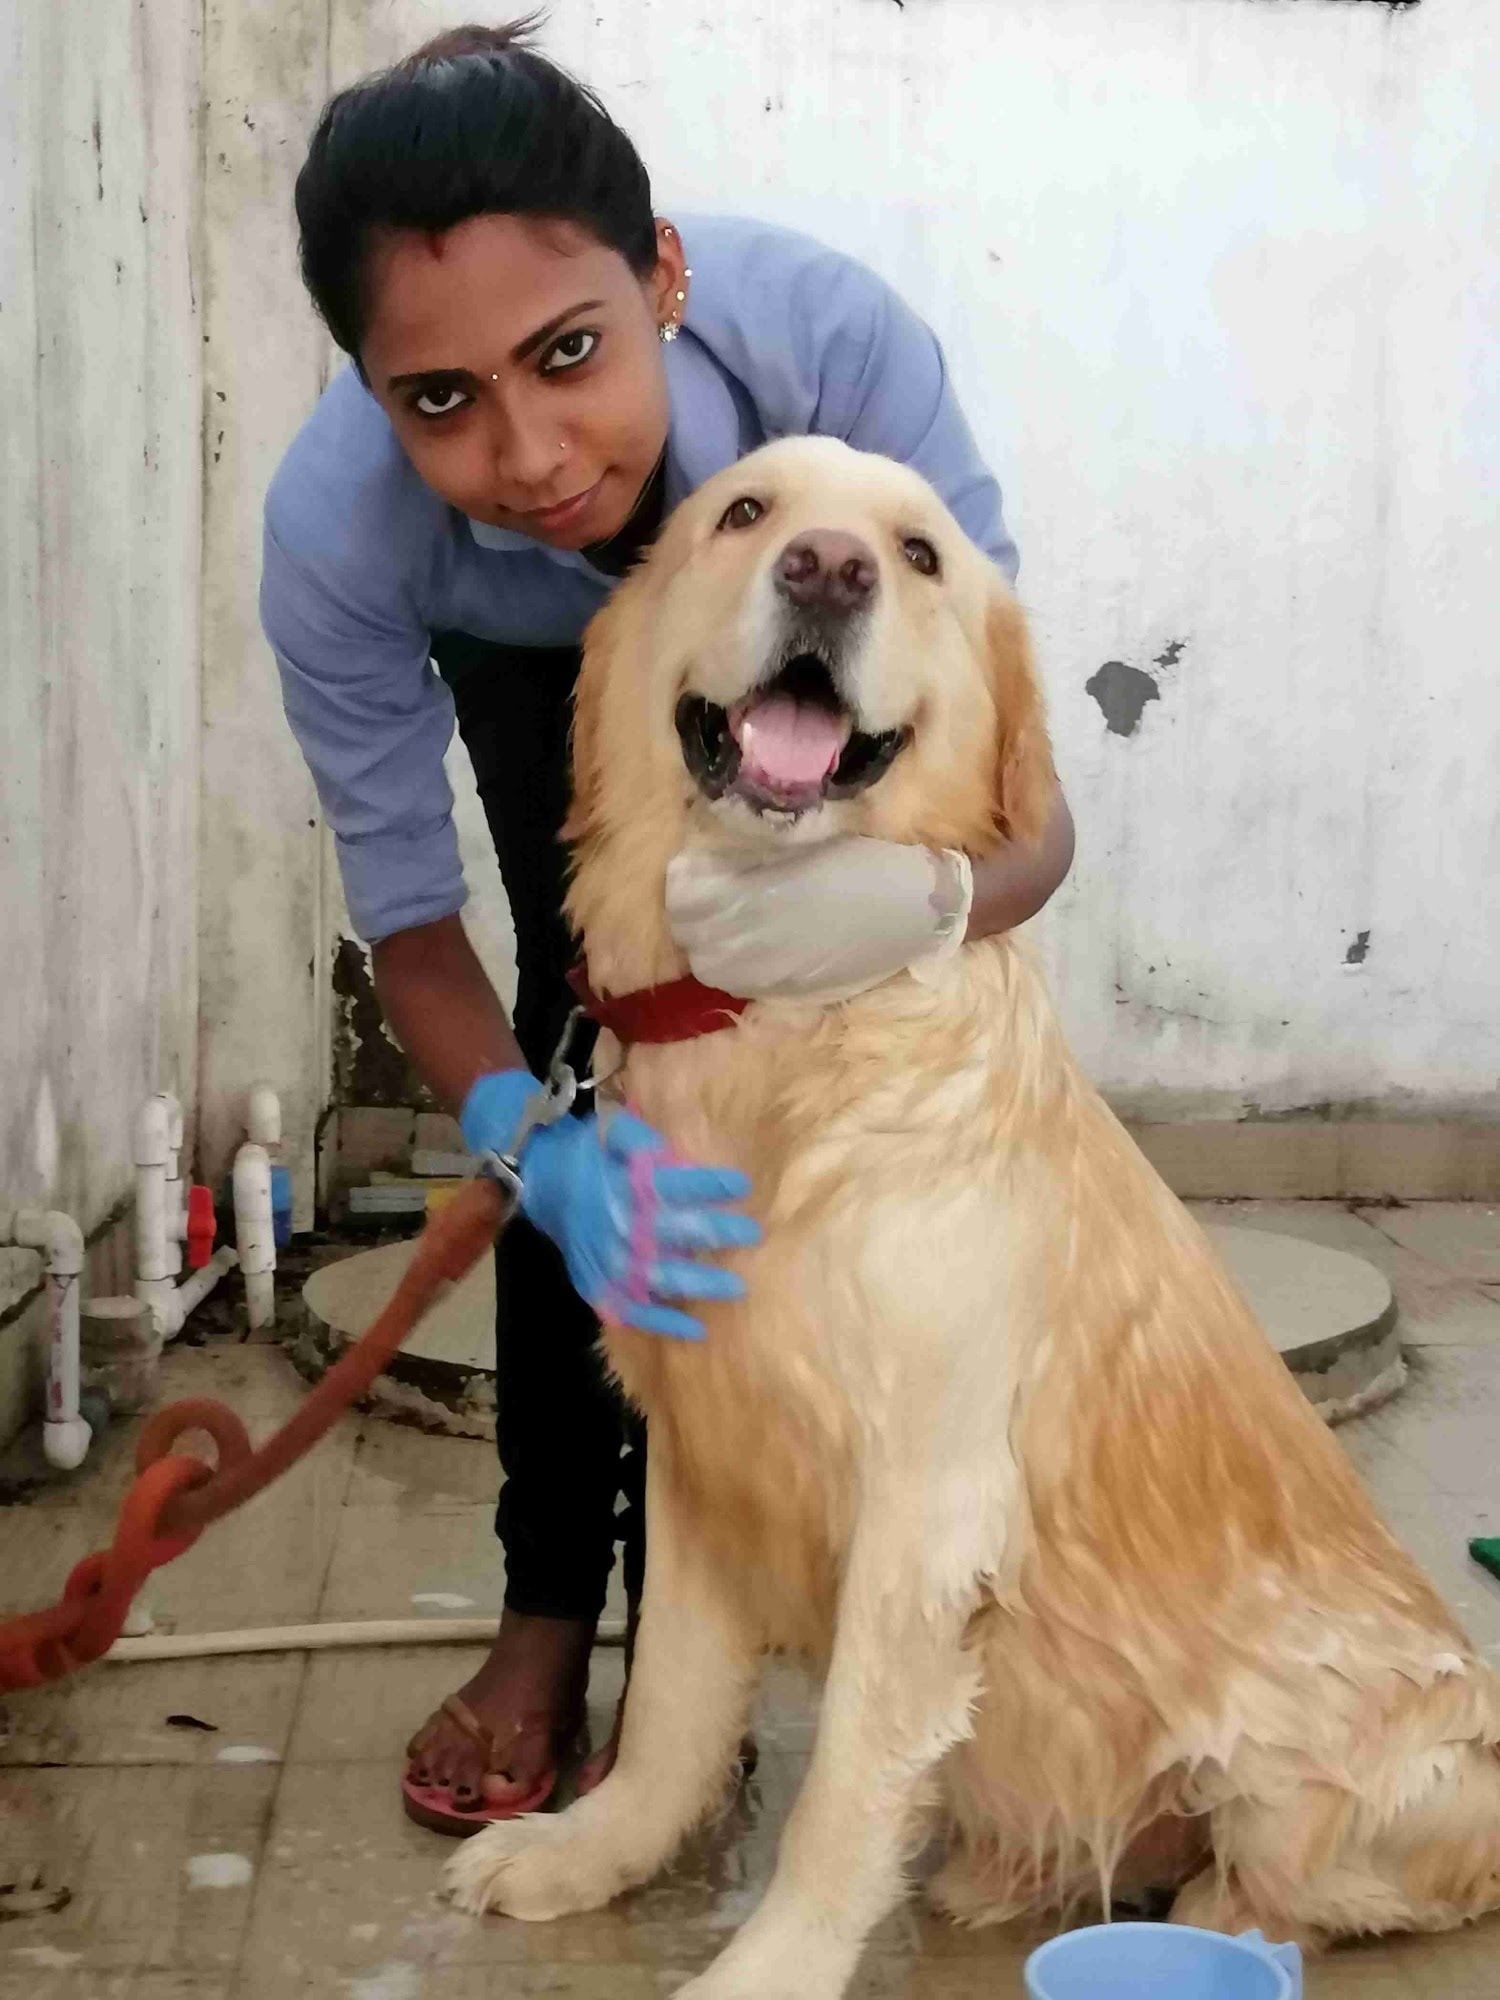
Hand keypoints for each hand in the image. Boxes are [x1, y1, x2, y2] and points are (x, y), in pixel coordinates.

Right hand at [461, 1071, 758, 1339]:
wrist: (540, 1185)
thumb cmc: (584, 1154)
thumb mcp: (608, 1130)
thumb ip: (639, 1138)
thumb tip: (673, 1153)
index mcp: (624, 1186)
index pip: (675, 1186)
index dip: (711, 1185)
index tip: (743, 1185)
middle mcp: (620, 1227)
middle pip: (677, 1232)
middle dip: (719, 1232)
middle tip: (754, 1234)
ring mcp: (611, 1264)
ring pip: (662, 1278)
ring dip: (702, 1283)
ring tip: (738, 1286)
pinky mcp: (601, 1288)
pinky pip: (635, 1312)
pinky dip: (664, 1324)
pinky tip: (696, 1330)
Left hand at [665, 836, 972, 1003]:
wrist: (916, 911)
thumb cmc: (866, 866)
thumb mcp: (804, 848)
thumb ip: (754, 860)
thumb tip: (716, 864)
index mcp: (756, 897)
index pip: (685, 900)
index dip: (684, 884)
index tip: (695, 869)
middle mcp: (755, 942)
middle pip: (691, 938)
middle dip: (691, 916)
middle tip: (706, 896)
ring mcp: (770, 974)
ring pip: (710, 967)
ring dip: (708, 945)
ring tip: (724, 924)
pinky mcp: (789, 991)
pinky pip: (739, 984)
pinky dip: (733, 966)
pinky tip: (749, 948)